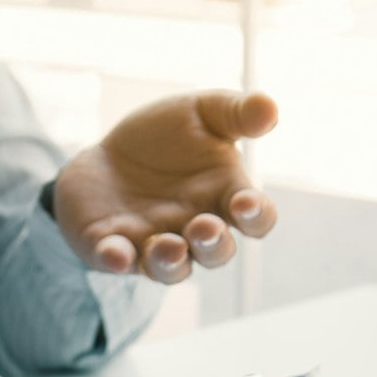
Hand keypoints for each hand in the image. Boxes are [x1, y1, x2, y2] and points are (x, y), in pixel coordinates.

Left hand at [52, 89, 278, 283]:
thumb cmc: (166, 138)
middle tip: (203, 227)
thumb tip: (270, 108)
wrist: (107, 155)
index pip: (256, 218)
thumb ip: (237, 112)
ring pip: (172, 268)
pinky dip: (117, 259)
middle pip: (215, 251)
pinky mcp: (113, 248)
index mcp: (225, 198)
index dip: (256, 216)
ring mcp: (154, 244)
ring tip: (168, 246)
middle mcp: (194, 230)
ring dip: (171, 262)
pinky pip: (118, 261)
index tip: (246, 203)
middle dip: (212, 244)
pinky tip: (114, 252)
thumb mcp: (202, 113)